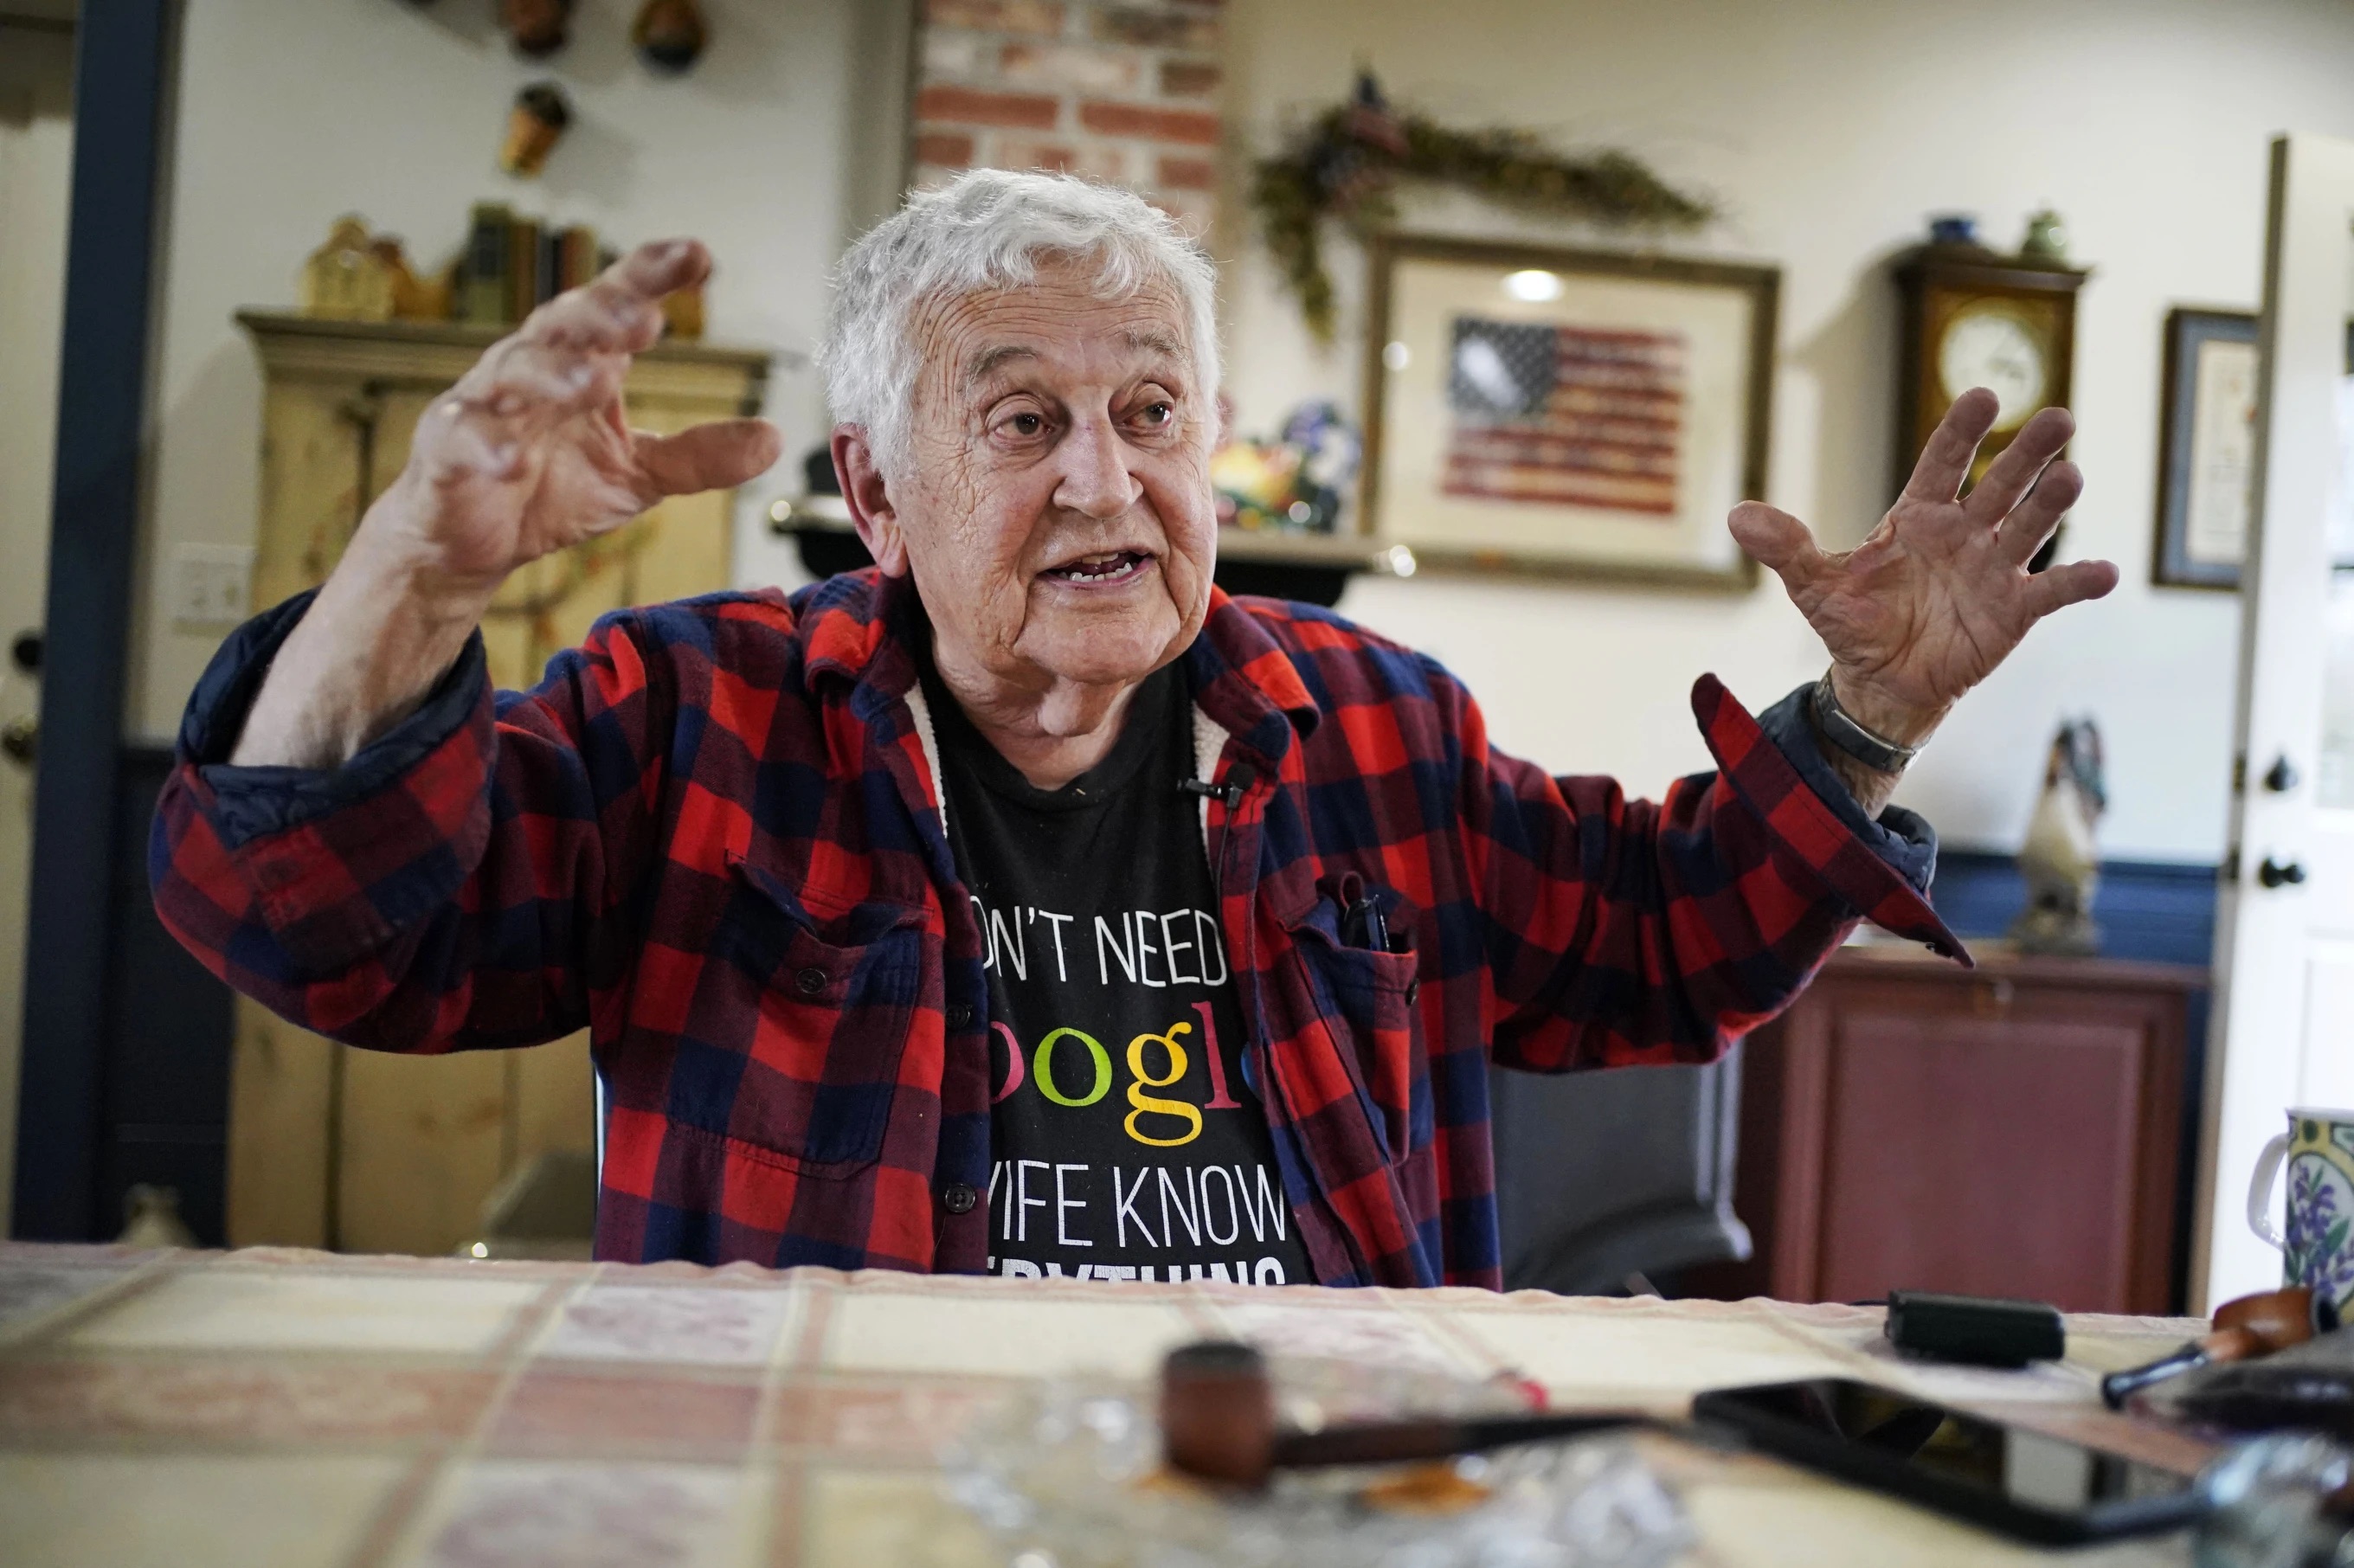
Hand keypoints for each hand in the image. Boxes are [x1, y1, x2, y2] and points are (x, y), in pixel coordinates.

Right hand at [230, 240, 779, 770]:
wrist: (470, 540)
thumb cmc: (551, 487)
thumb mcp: (639, 474)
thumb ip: (699, 455)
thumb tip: (773, 438)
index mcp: (583, 359)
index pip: (618, 301)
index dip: (651, 273)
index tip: (697, 256)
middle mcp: (533, 366)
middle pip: (565, 323)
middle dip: (603, 313)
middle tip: (646, 317)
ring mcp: (486, 404)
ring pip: (515, 371)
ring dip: (554, 373)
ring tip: (593, 380)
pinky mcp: (447, 450)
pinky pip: (465, 439)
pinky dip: (488, 447)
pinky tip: (513, 459)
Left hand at [1729, 388, 2118, 751]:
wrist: (1881, 682)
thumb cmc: (1855, 623)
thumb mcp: (1814, 586)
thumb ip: (1785, 547)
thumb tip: (1737, 515)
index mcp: (1919, 515)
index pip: (1943, 462)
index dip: (1962, 431)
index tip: (1984, 396)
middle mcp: (1965, 532)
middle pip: (2000, 483)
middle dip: (2027, 452)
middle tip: (2057, 417)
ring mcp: (1994, 568)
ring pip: (2029, 526)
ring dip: (2052, 503)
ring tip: (2072, 475)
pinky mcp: (2015, 611)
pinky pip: (2053, 591)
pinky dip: (2080, 582)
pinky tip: (2107, 572)